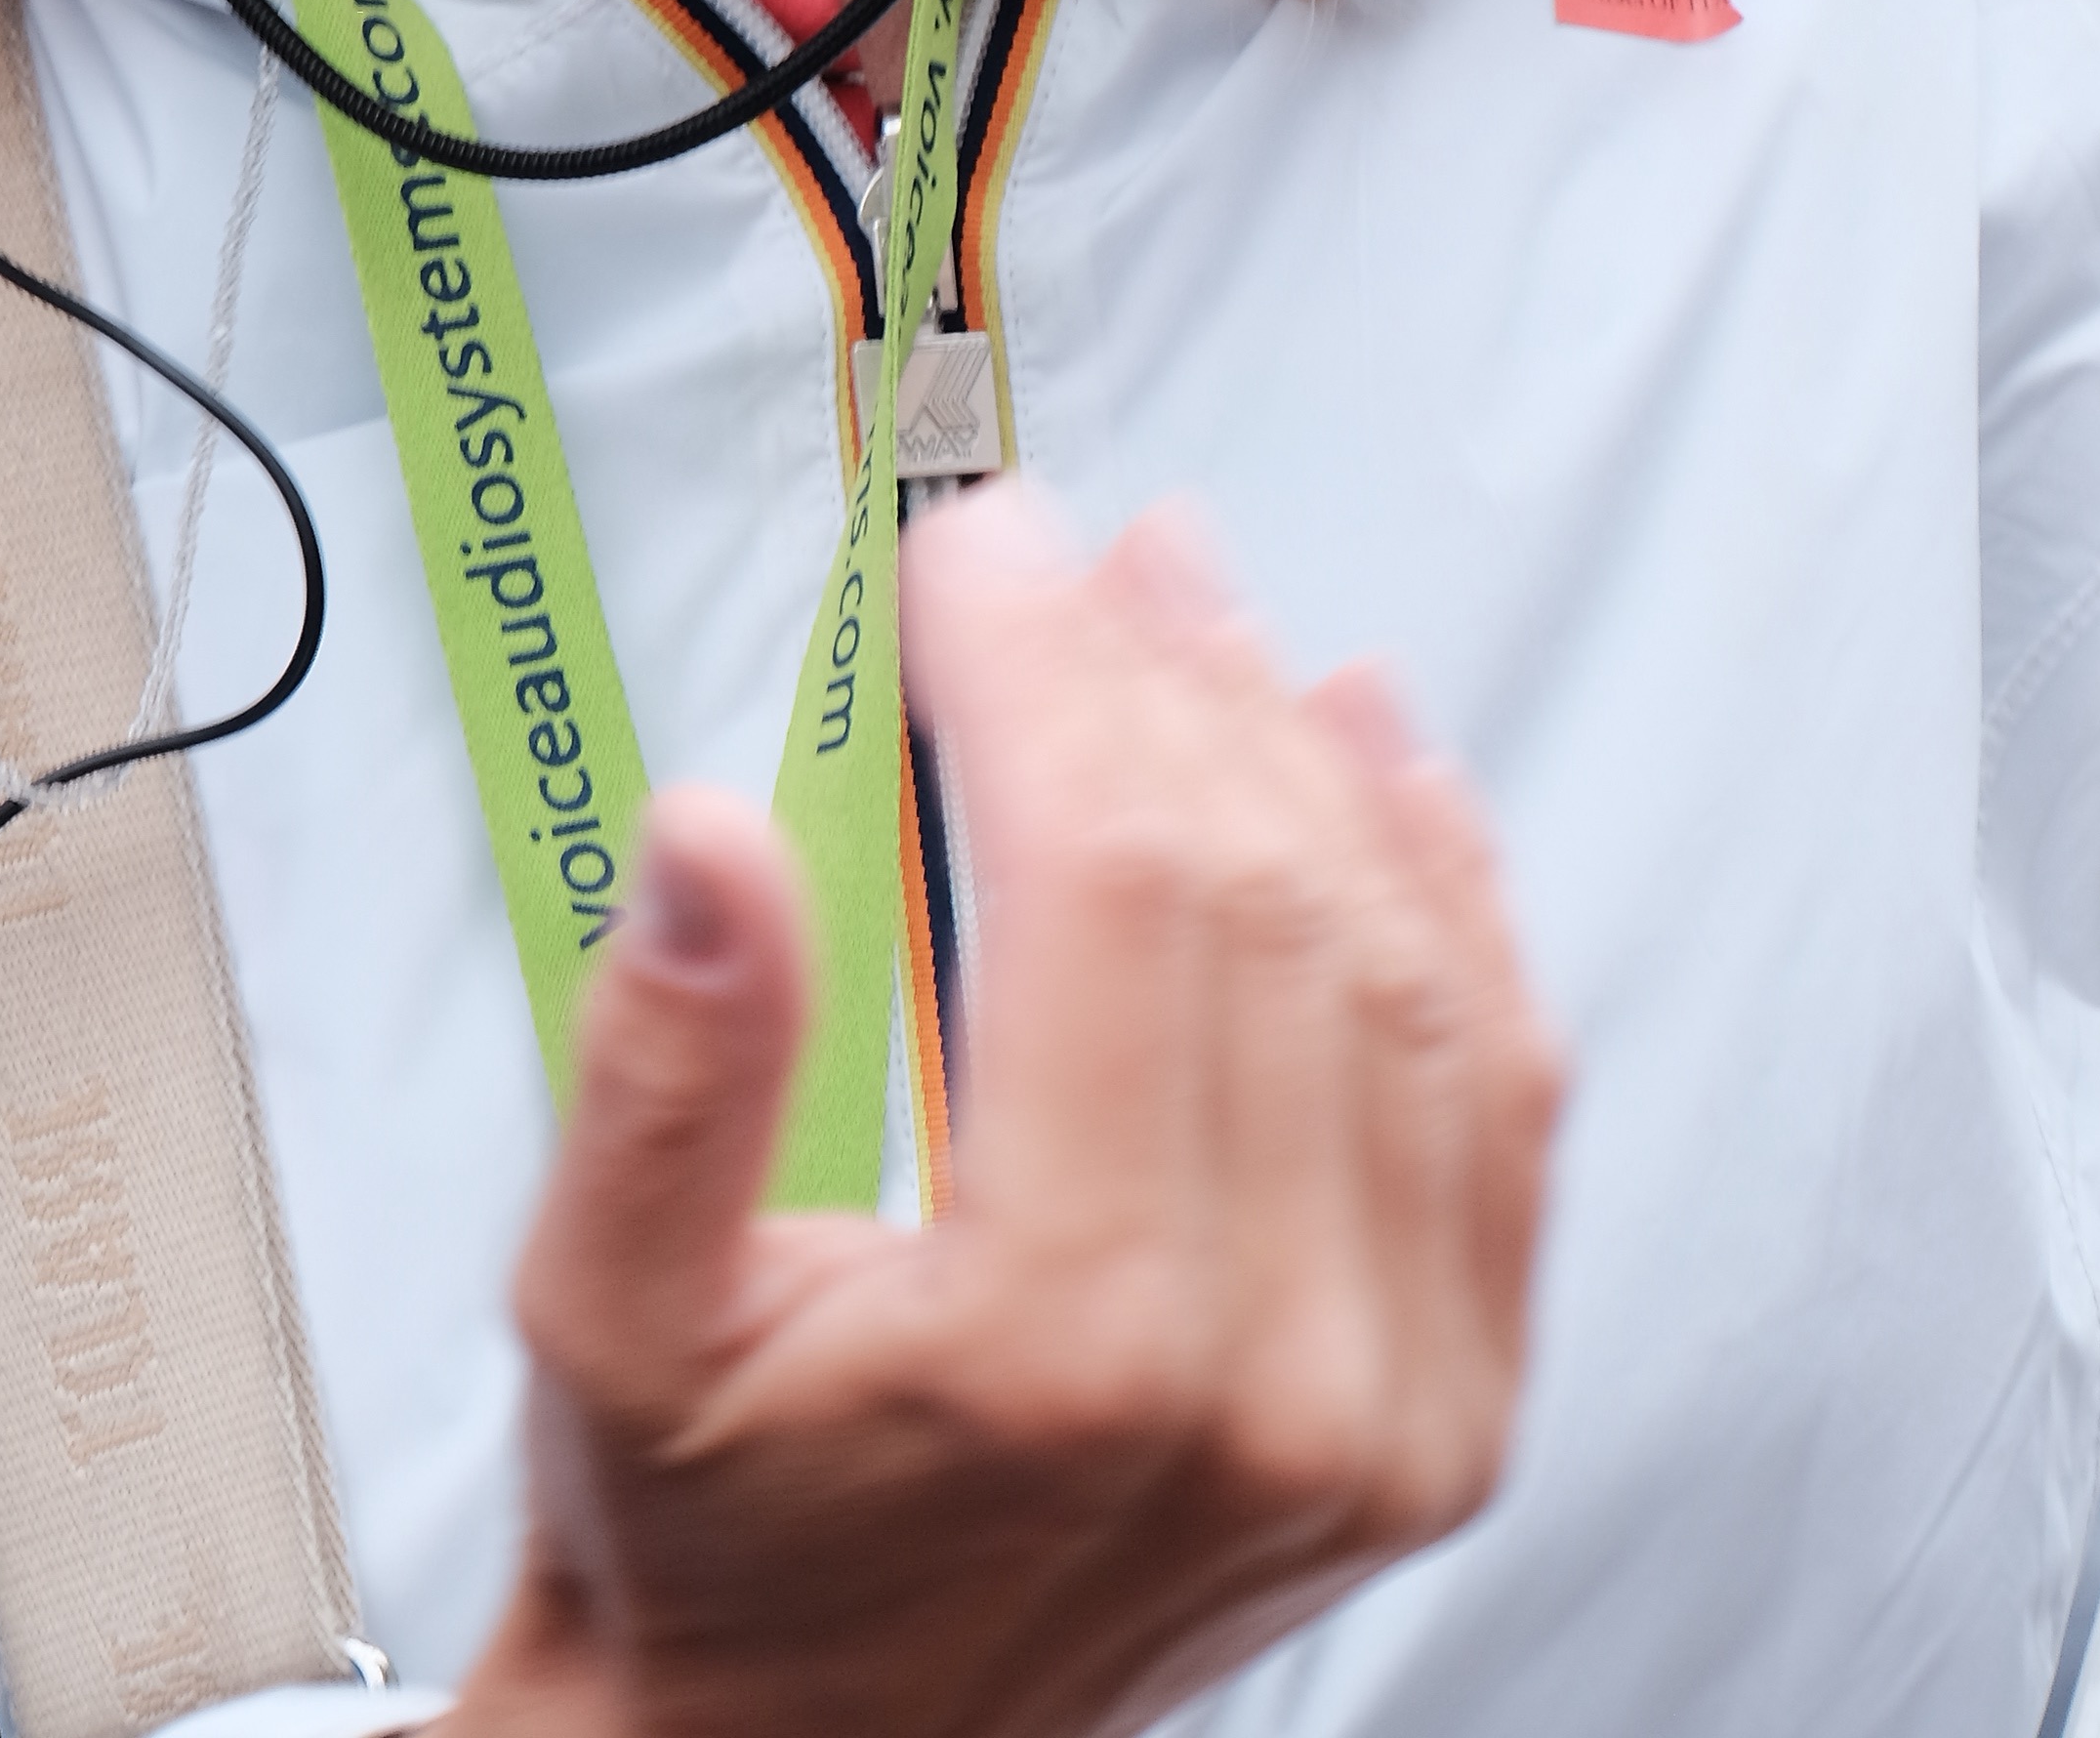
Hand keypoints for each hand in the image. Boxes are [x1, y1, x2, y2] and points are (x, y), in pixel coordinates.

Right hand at [458, 488, 1562, 1737]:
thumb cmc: (715, 1547)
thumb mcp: (601, 1323)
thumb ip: (662, 1075)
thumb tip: (708, 846)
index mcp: (1066, 1345)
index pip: (1109, 890)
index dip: (1046, 673)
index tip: (975, 553)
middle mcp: (1269, 1381)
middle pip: (1261, 903)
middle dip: (1159, 676)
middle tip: (1070, 553)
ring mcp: (1387, 1403)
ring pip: (1402, 972)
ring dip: (1301, 753)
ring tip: (1202, 610)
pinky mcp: (1443, 1407)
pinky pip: (1498, 1096)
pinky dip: (1451, 896)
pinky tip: (1377, 760)